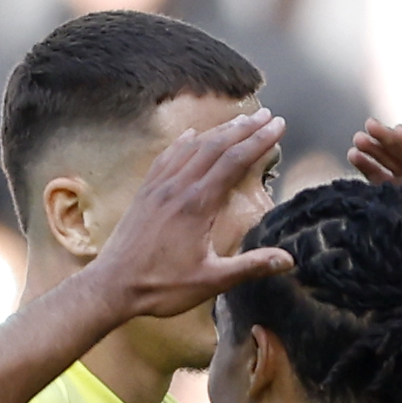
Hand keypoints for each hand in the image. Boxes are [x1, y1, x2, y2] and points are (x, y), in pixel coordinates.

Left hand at [86, 111, 294, 324]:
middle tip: (267, 115)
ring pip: (193, 147)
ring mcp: (159, 186)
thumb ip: (251, 267)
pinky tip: (192, 135)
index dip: (259, 141)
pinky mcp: (146, 192)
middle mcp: (178, 187)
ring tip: (239, 121)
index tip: (278, 127)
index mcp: (197, 204)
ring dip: (219, 130)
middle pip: (216, 146)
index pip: (234, 161)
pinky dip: (185, 142)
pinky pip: (168, 157)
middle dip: (245, 128)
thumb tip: (288, 260)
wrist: (113, 285)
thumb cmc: (162, 286)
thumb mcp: (212, 281)